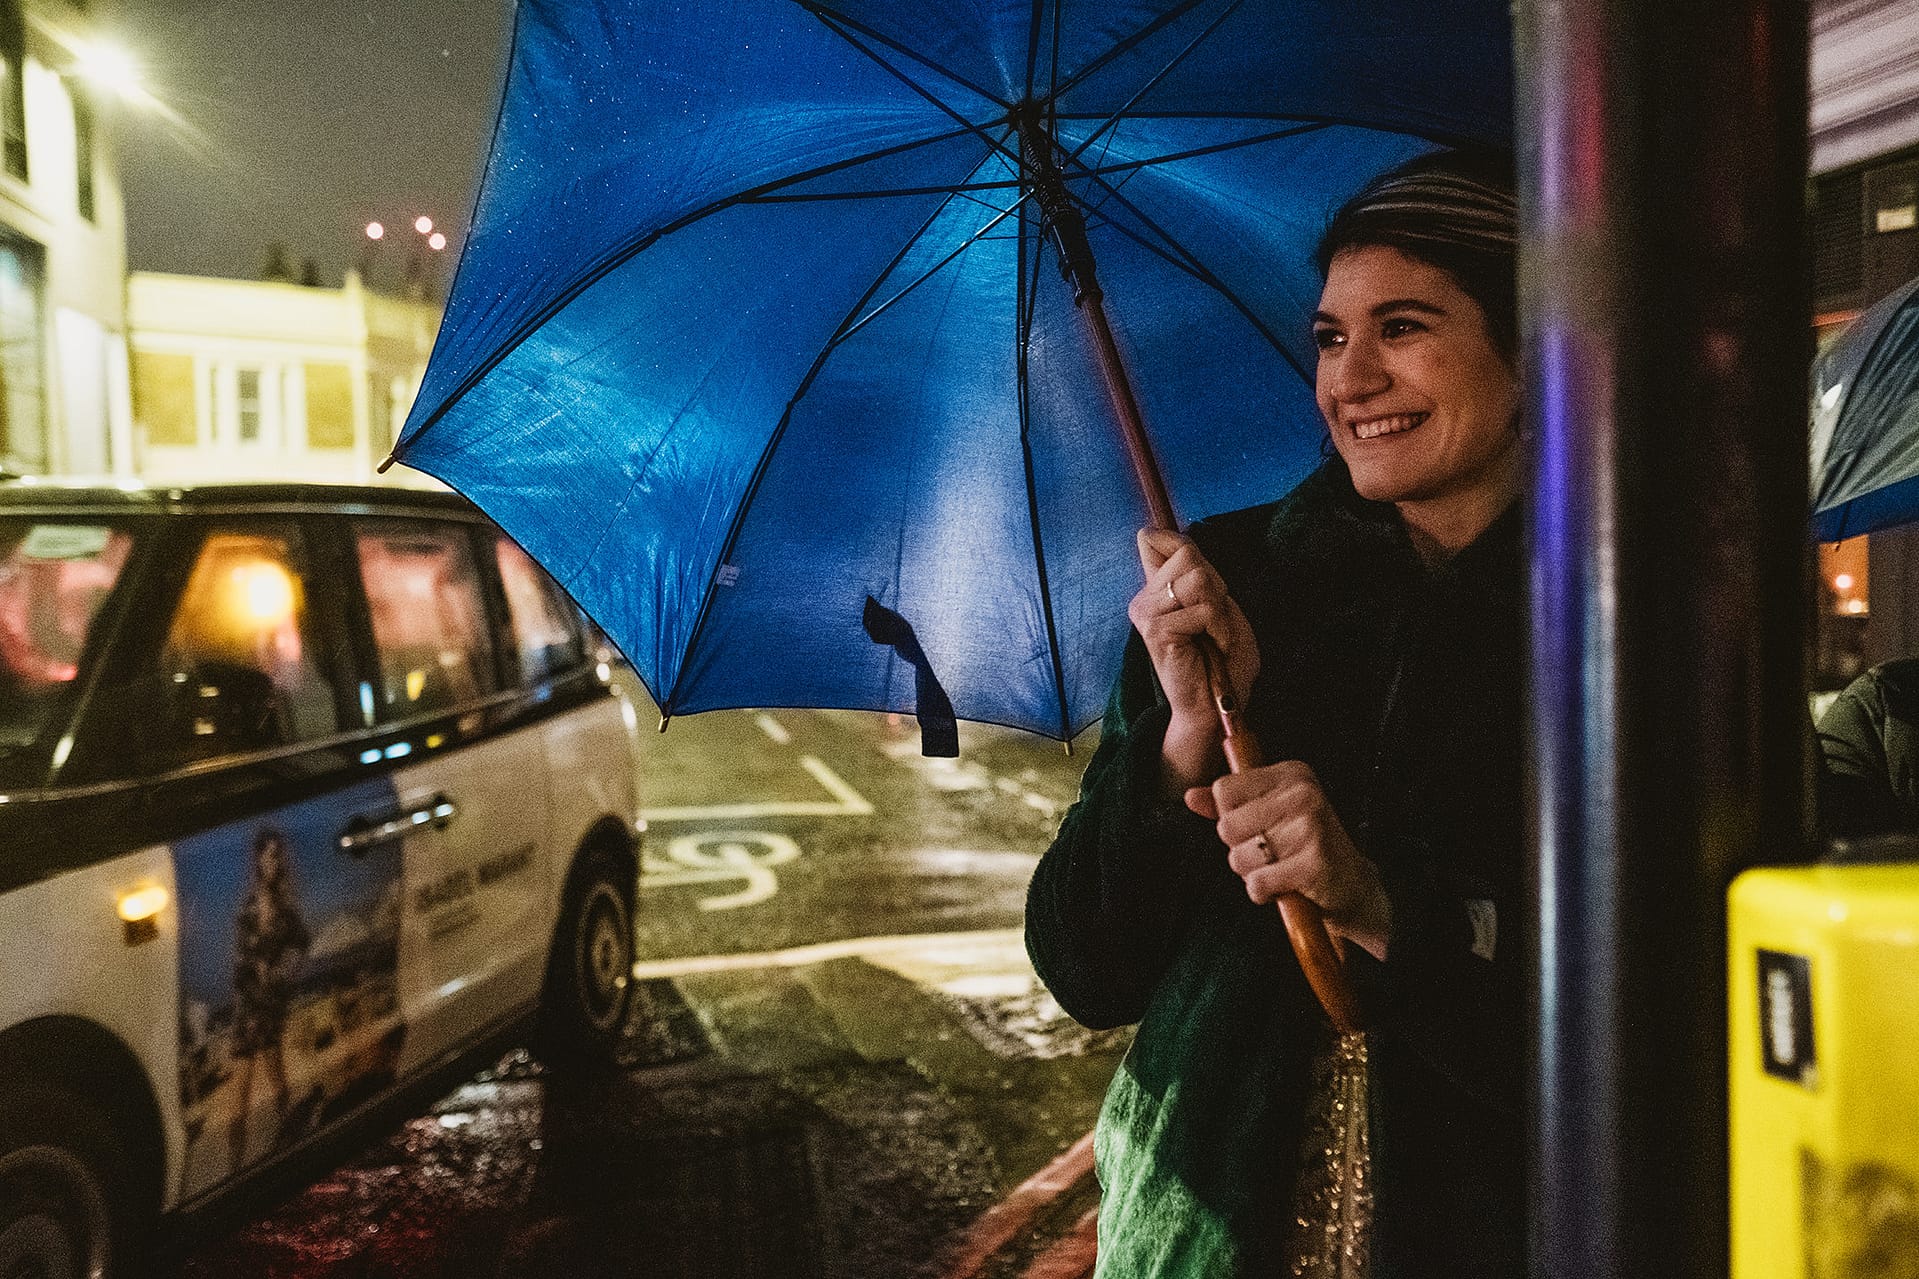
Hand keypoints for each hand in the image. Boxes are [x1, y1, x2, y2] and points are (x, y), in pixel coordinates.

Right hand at [1130, 529, 1258, 791]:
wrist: (1215, 707)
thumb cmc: (1221, 660)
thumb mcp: (1215, 603)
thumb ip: (1193, 570)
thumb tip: (1149, 534)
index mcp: (1154, 590)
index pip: (1154, 538)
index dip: (1186, 549)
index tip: (1204, 589)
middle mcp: (1143, 599)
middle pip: (1189, 555)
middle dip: (1216, 587)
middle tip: (1214, 623)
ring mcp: (1146, 613)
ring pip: (1199, 579)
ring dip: (1220, 611)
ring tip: (1214, 636)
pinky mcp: (1157, 630)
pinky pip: (1204, 609)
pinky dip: (1221, 628)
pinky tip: (1214, 648)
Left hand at [1186, 760, 1391, 960]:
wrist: (1352, 886)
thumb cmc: (1305, 847)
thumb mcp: (1269, 814)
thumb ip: (1229, 804)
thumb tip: (1190, 796)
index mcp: (1291, 774)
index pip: (1224, 790)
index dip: (1231, 817)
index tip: (1259, 826)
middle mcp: (1303, 794)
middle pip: (1226, 825)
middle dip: (1240, 848)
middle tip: (1272, 853)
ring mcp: (1310, 827)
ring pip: (1238, 857)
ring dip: (1252, 873)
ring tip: (1280, 868)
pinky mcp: (1314, 863)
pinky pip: (1257, 883)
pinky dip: (1263, 892)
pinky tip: (1284, 886)